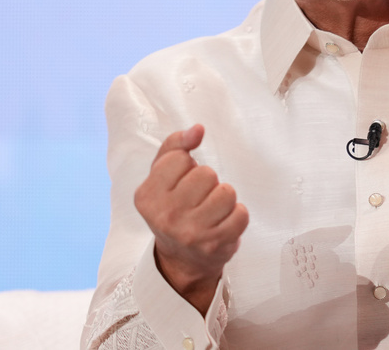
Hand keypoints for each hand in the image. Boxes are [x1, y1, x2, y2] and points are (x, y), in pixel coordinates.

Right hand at [134, 124, 248, 312]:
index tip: (181, 183)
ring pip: (227, 192)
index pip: (180, 158)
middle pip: (206, 174)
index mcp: (146, 196)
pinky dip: (237, 215)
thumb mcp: (162, 175)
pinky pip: (241, 213)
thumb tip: (198, 129)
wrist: (182, 259)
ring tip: (212, 210)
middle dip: (207, 182)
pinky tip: (223, 223)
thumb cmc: (174, 206)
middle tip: (198, 199)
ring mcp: (190, 233)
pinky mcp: (215, 245)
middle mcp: (165, 216)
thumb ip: (175, 145)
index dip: (186, 166)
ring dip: (225, 198)